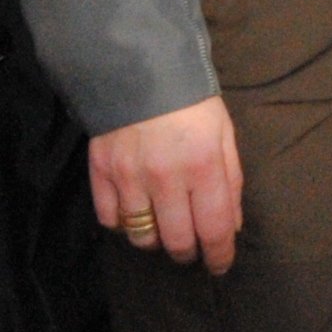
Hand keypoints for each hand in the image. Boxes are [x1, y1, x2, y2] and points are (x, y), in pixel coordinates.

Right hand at [90, 98, 243, 273]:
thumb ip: (229, 181)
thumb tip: (230, 226)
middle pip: (176, 241)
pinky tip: (134, 211)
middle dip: (187, 252)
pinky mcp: (101, 172)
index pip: (214, 229)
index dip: (219, 256)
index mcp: (203, 166)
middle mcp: (166, 178)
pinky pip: (110, 219)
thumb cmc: (191, 101)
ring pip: (141, 237)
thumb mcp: (223, 133)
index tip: (219, 266)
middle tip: (191, 247)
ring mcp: (129, 177)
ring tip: (162, 227)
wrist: (139, 65)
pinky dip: (122, 223)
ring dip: (155, 240)